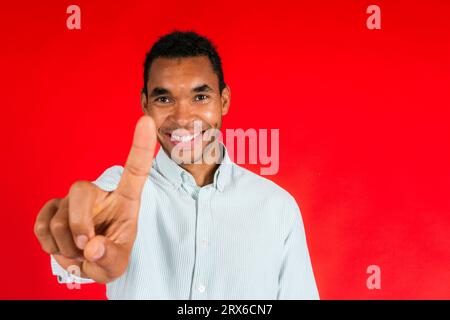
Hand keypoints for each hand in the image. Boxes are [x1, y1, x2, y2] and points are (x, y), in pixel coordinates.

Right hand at [34, 115, 155, 282]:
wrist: (89, 264)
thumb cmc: (110, 255)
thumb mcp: (118, 264)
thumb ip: (110, 257)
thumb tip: (92, 246)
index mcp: (125, 200)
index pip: (135, 170)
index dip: (140, 146)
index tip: (146, 120)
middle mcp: (98, 195)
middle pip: (80, 191)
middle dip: (78, 224)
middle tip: (85, 248)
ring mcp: (73, 201)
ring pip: (59, 219)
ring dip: (66, 247)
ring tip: (79, 254)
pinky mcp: (52, 210)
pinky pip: (42, 225)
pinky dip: (50, 245)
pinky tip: (62, 247)